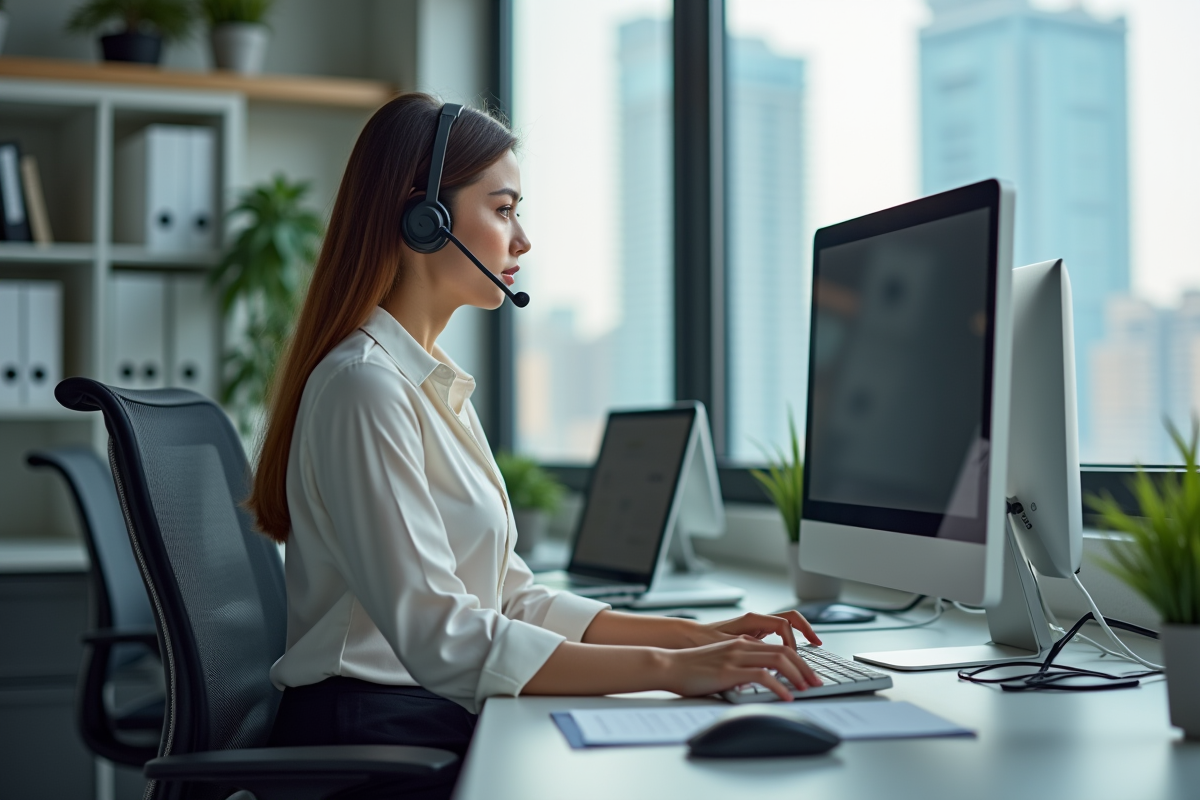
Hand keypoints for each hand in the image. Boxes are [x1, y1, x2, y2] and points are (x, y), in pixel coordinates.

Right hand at [658, 638, 822, 701]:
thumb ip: (740, 668)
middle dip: (805, 667)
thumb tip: (757, 682)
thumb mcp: (721, 664)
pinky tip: (786, 696)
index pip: (779, 645)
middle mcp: (742, 645)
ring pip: (779, 659)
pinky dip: (779, 686)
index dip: (799, 659)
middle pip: (785, 650)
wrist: (669, 666)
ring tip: (807, 689)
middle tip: (816, 682)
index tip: (808, 674)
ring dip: (798, 674)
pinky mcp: (730, 670)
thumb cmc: (691, 668)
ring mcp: (736, 656)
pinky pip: (763, 675)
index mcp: (742, 643)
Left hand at [687, 610, 821, 649]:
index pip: (784, 624)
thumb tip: (768, 657)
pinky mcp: (754, 635)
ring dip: (800, 635)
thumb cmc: (702, 641)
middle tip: (818, 645)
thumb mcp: (726, 646)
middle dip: (807, 631)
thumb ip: (748, 648)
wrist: (687, 639)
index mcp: (751, 620)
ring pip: (786, 626)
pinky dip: (790, 641)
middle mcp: (756, 620)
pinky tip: (792, 657)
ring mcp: (756, 627)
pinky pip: (778, 634)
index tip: (793, 659)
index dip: (792, 642)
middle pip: (791, 619)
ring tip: (811, 652)